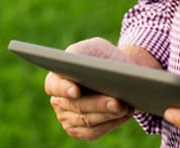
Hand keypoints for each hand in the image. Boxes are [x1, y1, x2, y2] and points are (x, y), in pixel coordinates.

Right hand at [43, 37, 159, 140]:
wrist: (119, 75)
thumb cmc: (103, 58)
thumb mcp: (94, 47)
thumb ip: (82, 52)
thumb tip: (78, 64)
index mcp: (56, 78)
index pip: (54, 85)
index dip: (64, 88)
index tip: (76, 90)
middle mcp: (59, 101)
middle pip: (77, 105)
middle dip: (98, 104)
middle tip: (117, 102)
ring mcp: (68, 118)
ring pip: (87, 121)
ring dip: (108, 115)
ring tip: (126, 107)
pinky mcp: (81, 131)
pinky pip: (94, 132)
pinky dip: (111, 124)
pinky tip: (125, 115)